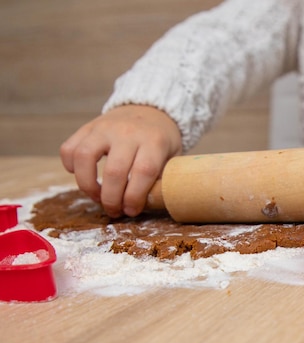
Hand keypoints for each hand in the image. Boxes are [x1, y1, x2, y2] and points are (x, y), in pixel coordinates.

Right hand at [60, 105, 181, 217]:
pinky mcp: (87, 127)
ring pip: (84, 157)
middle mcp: (127, 132)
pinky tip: (82, 175)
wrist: (150, 109)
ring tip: (96, 197)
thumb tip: (147, 205)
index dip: (135, 197)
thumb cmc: (161, 141)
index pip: (143, 172)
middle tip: (114, 211)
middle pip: (114, 171)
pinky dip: (70, 167)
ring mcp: (104, 127)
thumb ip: (162, 178)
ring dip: (87, 185)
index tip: (132, 211)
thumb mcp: (172, 157)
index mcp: (154, 141)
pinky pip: (69, 148)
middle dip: (111, 199)